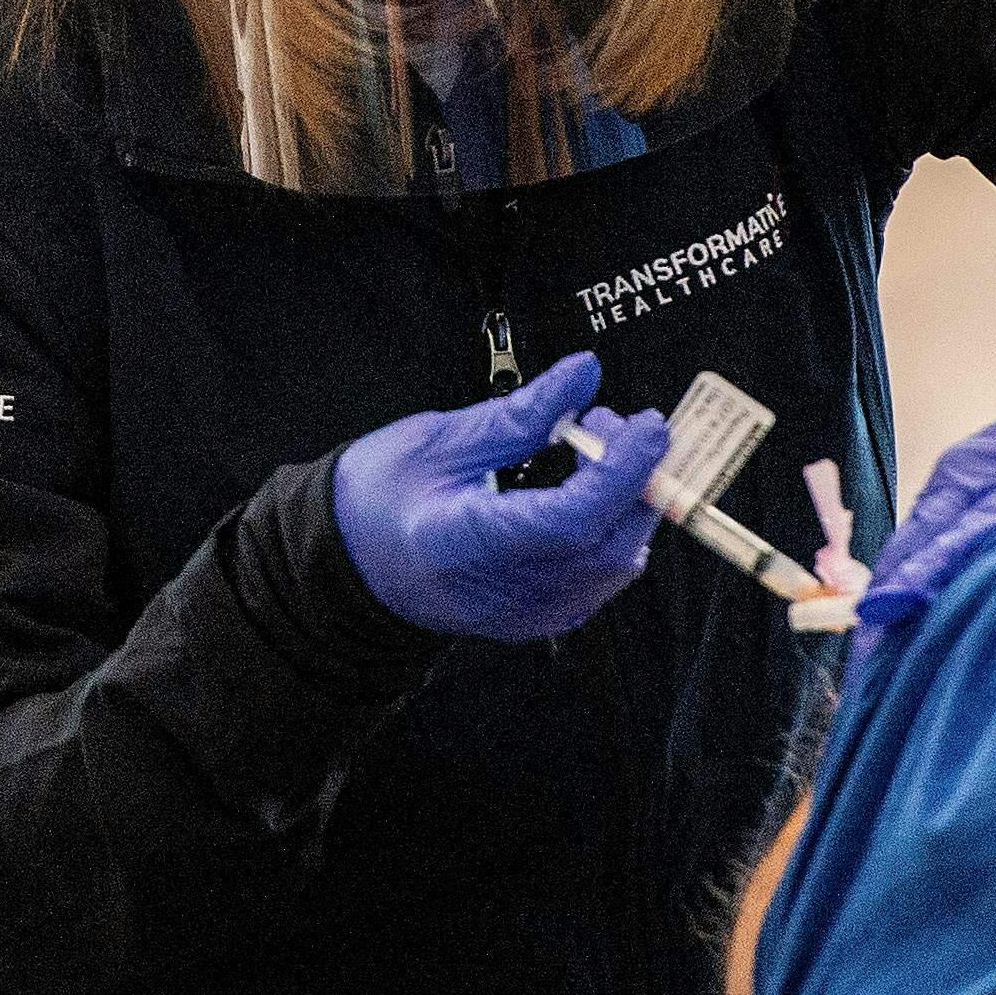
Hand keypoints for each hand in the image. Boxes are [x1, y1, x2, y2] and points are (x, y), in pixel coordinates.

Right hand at [329, 353, 674, 639]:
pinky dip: (612, 534)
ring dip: (629, 506)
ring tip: (599, 451)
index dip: (620, 472)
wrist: (350, 560)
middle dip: (634, 479)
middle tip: (617, 423)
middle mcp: (496, 592)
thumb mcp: (440, 439)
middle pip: (603, 547)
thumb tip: (584, 374)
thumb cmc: (380, 496)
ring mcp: (519, 615)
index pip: (567, 520)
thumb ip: (520, 414)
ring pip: (612, 567)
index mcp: (460, 543)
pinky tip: (591, 496)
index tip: (645, 425)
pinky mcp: (534, 621)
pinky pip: (599, 582)